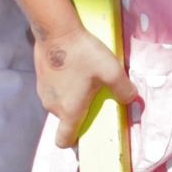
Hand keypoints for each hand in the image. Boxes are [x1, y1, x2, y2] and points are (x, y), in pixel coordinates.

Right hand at [35, 25, 138, 150]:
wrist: (55, 29)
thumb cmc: (83, 53)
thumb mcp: (111, 70)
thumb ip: (123, 89)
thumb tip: (131, 99)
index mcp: (69, 111)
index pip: (64, 141)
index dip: (74, 142)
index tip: (86, 133)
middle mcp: (53, 106)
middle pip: (65, 120)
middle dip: (79, 113)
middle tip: (94, 96)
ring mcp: (43, 92)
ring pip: (59, 103)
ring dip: (70, 97)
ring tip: (84, 79)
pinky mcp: (40, 78)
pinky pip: (54, 90)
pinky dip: (62, 85)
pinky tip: (72, 68)